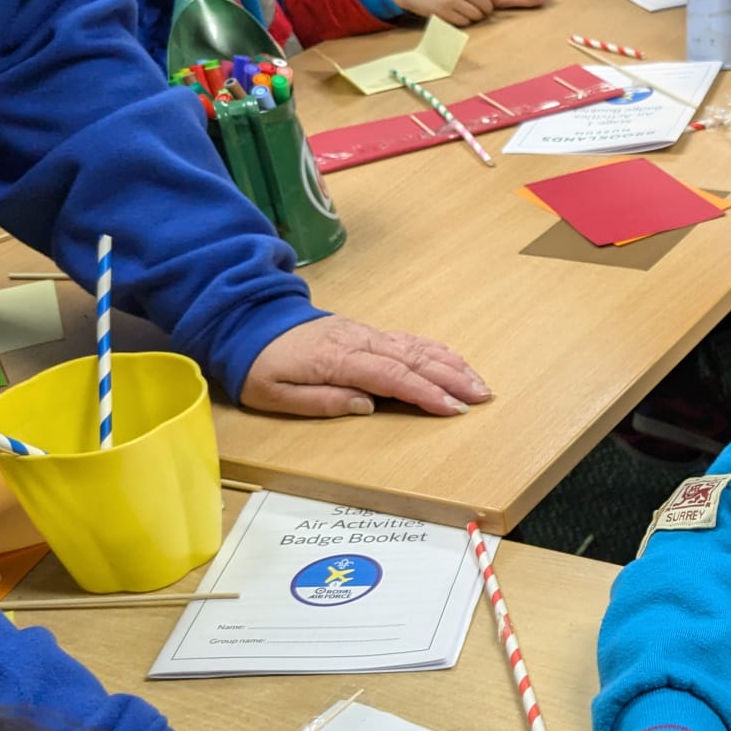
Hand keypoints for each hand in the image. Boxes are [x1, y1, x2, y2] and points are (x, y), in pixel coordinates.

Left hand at [239, 314, 490, 416]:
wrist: (248, 321)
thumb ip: (321, 401)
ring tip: (478, 383)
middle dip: (452, 378)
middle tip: (482, 397)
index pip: (392, 376)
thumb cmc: (260, 364)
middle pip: (414, 359)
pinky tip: (454, 361)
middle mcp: (359, 342)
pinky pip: (409, 340)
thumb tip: (366, 405)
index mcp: (338, 360)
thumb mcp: (275, 394)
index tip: (453, 408)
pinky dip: (437, 350)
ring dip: (451, 365)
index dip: (425, 392)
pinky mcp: (367, 333)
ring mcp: (366, 334)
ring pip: (417, 347)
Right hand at [381, 0, 499, 23]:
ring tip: (467, 12)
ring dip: (475, 16)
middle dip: (486, 10)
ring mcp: (449, 0)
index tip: (494, 2)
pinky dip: (464, 21)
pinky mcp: (442, 12)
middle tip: (481, 11)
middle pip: (485, 4)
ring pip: (476, 15)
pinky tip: (457, 16)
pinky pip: (463, 22)